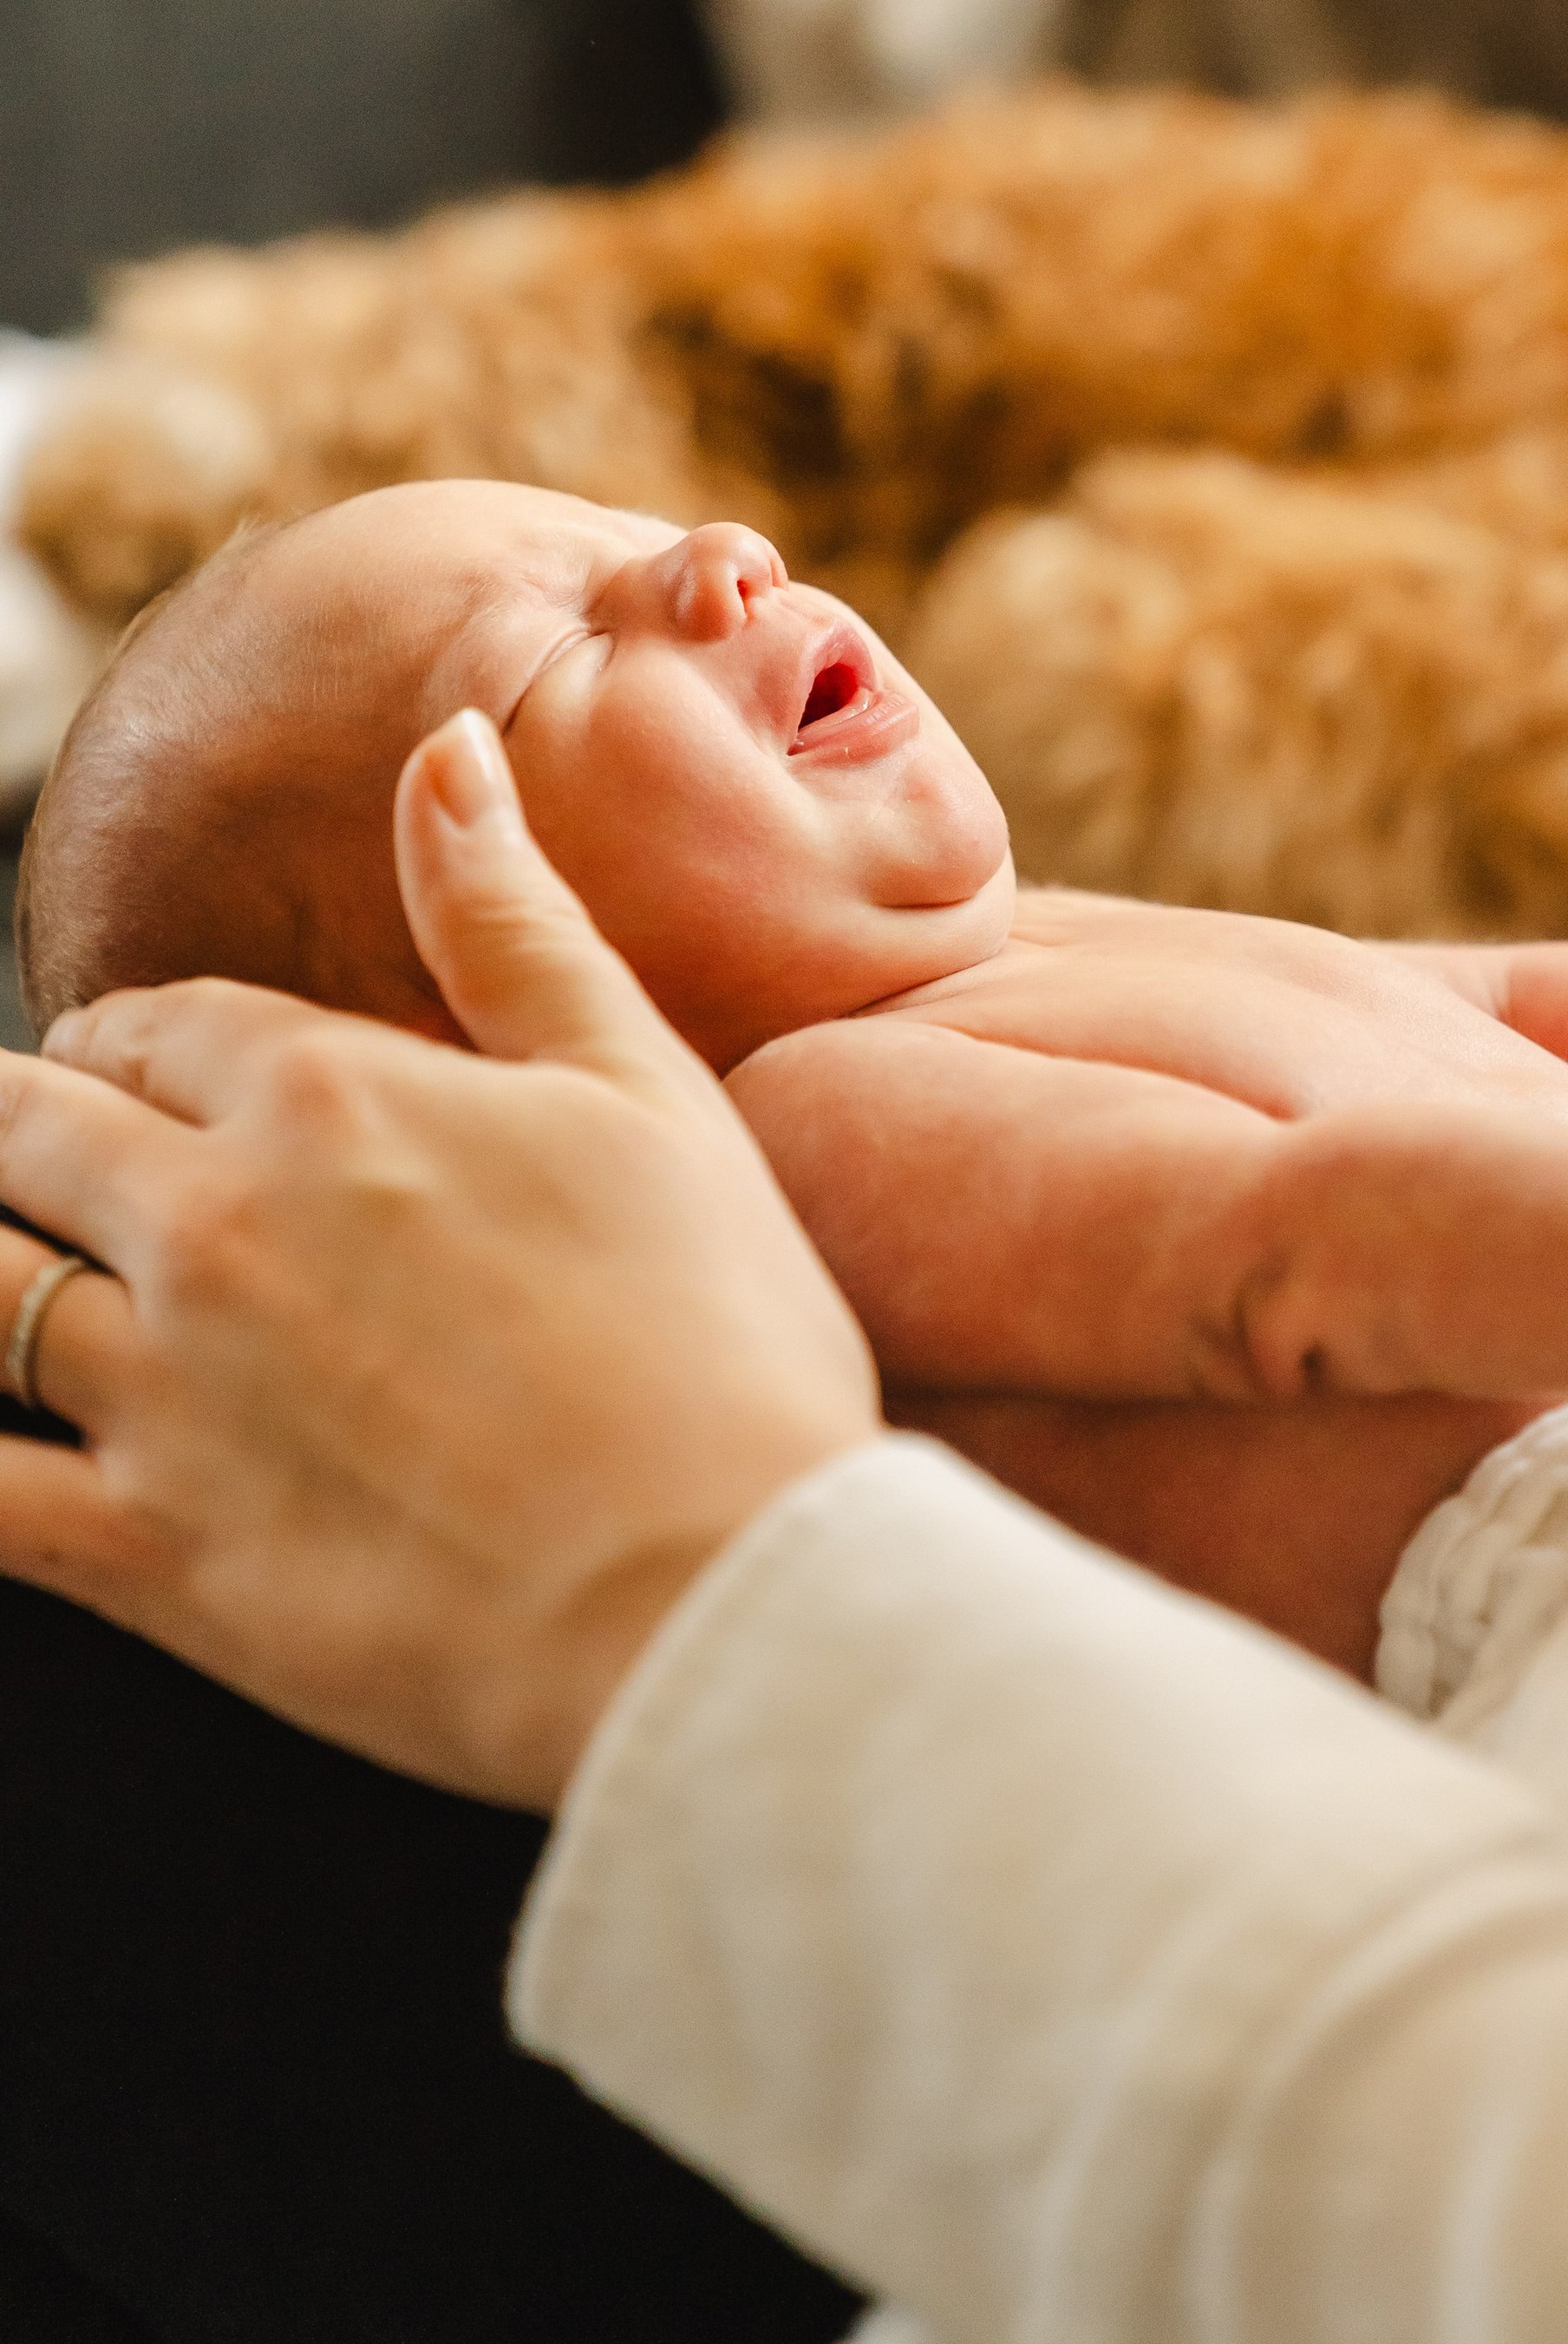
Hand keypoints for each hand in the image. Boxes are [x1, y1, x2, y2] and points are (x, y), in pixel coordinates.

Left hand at [0, 712, 880, 1804]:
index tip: (141, 1069)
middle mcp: (211, 1223)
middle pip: (24, 1135)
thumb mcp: (644, 1090)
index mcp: (326, 1095)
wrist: (723, 1593)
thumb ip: (513, 919)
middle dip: (18, 1129)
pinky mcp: (150, 1553)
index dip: (138, 1041)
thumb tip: (442, 750)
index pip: (158, 1027)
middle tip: (36, 1154)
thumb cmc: (721, 1341)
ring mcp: (163, 1392)